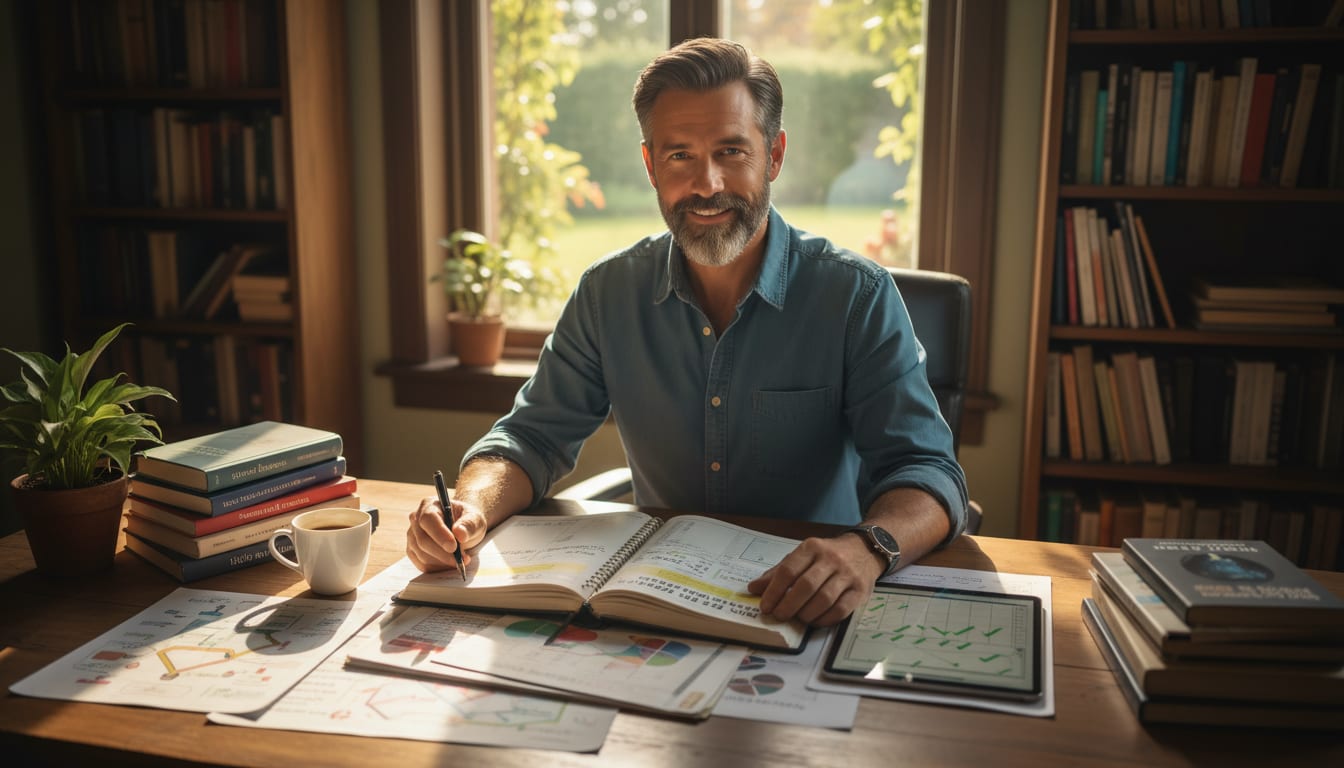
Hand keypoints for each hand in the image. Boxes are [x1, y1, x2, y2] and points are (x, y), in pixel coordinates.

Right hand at [406, 494, 489, 572]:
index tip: (453, 546)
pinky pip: (422, 564)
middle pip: (422, 540)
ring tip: (462, 560)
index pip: (428, 519)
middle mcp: (416, 519)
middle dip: (444, 553)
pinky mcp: (413, 551)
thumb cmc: (467, 521)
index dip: (439, 534)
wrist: (462, 528)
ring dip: (443, 562)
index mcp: (430, 505)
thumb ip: (469, 524)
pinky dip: (438, 568)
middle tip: (463, 559)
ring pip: (422, 555)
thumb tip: (460, 533)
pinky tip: (451, 564)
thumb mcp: (475, 518)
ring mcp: (412, 536)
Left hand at [746, 534, 883, 626]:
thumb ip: (779, 572)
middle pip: (806, 586)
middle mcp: (831, 559)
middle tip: (779, 616)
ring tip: (797, 618)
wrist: (864, 550)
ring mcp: (848, 574)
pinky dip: (824, 619)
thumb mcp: (802, 557)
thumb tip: (754, 589)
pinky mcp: (861, 590)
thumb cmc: (827, 556)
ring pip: (824, 599)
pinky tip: (815, 621)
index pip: (788, 570)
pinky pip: (841, 610)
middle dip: (788, 605)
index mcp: (812, 547)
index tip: (765, 606)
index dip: (774, 591)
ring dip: (806, 614)